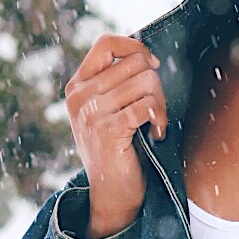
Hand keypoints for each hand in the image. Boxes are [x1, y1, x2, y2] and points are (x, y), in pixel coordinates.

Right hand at [65, 35, 168, 237]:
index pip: (106, 43)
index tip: (150, 65)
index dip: (135, 46)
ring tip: (155, 122)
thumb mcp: (107, 109)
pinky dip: (160, 118)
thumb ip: (117, 82)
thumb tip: (147, 55)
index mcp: (77, 86)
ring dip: (161, 102)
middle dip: (155, 82)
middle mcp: (79, 96)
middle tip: (155, 107)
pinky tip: (156, 133)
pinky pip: (148, 105)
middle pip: (134, 62)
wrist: (112, 194)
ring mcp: (90, 113)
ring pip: (146, 81)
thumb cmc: (118, 149)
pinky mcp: (107, 130)